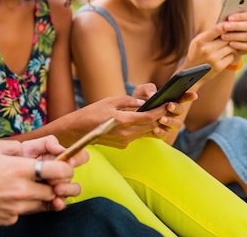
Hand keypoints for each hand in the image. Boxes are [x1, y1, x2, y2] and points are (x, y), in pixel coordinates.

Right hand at [0, 138, 79, 227]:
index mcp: (20, 169)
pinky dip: (25, 206)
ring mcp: (17, 208)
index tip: (65, 165)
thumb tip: (30, 150)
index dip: (67, 167)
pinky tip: (12, 198)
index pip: (59, 171)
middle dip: (58, 184)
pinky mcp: (10, 219)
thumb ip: (17, 146)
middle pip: (56, 190)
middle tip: (53, 178)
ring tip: (34, 187)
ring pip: (44, 204)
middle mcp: (22, 190)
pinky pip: (26, 213)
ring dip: (45, 196)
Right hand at [76, 87, 191, 147]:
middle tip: (168, 107)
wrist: (79, 131)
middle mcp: (125, 134)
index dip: (160, 111)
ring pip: (146, 132)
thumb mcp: (110, 101)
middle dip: (160, 117)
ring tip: (159, 113)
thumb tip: (143, 103)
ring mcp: (124, 141)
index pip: (148, 117)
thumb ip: (128, 101)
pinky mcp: (122, 145)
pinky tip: (145, 122)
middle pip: (150, 126)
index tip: (167, 104)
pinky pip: (138, 136)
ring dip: (153, 124)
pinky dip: (143, 129)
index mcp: (122, 121)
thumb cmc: (92, 113)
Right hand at [184, 10, 246, 75]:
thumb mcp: (198, 42)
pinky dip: (231, 54)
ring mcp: (213, 59)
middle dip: (232, 35)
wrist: (191, 73)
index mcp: (200, 41)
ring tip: (232, 43)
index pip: (217, 29)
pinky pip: (231, 56)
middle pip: (227, 38)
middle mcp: (206, 49)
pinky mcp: (219, 67)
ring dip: (233, 45)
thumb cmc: (196, 53)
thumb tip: (226, 24)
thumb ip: (210, 34)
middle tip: (238, 32)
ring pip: (231, 47)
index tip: (233, 22)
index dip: (227, 25)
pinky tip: (226, 54)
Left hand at [220, 10, 246, 55]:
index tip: (229, 18)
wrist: (234, 42)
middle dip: (236, 26)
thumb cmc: (232, 28)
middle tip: (224, 27)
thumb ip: (232, 19)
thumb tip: (228, 17)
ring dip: (235, 36)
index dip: (240, 16)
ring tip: (224, 36)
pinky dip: (239, 45)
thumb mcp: (232, 22)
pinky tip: (231, 44)